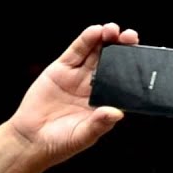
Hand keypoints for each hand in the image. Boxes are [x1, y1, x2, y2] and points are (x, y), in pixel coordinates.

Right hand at [6, 22, 138, 165]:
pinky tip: (94, 32)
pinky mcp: (60, 70)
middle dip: (122, 48)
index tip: (142, 57)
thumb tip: (117, 113)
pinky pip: (75, 52)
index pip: (124, 80)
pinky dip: (85, 41)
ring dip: (105, 39)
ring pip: (95, 53)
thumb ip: (99, 124)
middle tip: (129, 36)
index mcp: (105, 101)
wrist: (30, 139)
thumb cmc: (60, 142)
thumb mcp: (83, 136)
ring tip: (112, 29)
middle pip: (112, 62)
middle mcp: (94, 86)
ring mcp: (77, 77)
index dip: (133, 67)